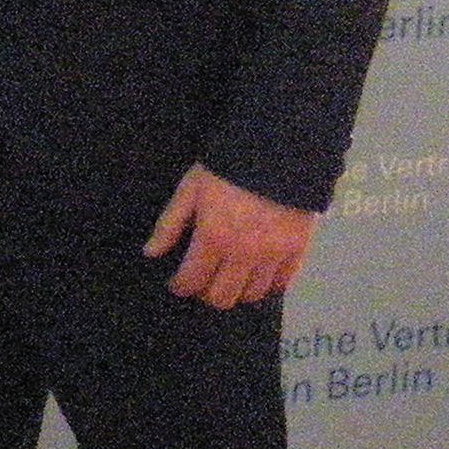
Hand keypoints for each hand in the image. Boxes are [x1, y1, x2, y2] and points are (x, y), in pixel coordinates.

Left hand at [142, 163, 318, 307]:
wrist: (276, 151)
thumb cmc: (226, 169)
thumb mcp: (190, 190)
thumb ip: (170, 224)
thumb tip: (151, 253)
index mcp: (213, 239)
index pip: (192, 280)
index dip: (181, 287)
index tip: (177, 284)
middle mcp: (243, 255)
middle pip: (222, 297)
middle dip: (207, 294)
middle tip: (203, 281)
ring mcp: (273, 256)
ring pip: (252, 295)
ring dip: (237, 292)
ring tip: (229, 278)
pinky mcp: (297, 250)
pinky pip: (282, 284)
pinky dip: (268, 285)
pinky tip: (258, 276)